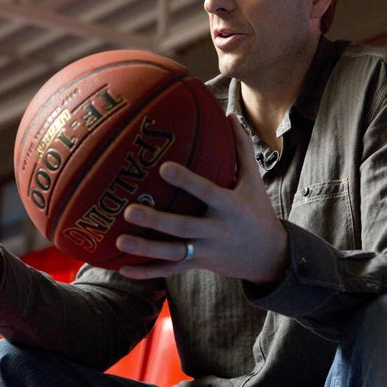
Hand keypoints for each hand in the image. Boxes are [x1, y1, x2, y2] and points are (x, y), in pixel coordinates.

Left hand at [115, 115, 288, 284]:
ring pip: (172, 253)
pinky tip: (122, 269)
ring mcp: (205, 251)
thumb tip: (229, 114)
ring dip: (145, 249)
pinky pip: (169, 271)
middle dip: (156, 221)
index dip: (187, 181)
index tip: (164, 167)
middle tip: (128, 211)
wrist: (268, 255)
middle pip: (183, 228)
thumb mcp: (253, 180)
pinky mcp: (197, 264)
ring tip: (119, 240)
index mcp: (230, 207)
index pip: (207, 193)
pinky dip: (147, 272)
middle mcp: (216, 231)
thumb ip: (241, 148)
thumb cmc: (257, 210)